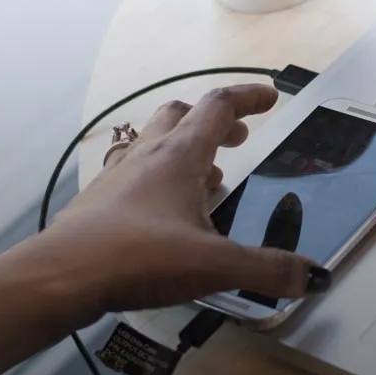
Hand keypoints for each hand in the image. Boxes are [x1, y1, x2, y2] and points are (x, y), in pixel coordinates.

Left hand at [39, 85, 324, 316]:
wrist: (62, 276)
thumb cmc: (139, 258)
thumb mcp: (215, 265)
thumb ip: (267, 270)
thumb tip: (313, 277)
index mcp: (179, 155)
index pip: (219, 107)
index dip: (248, 97)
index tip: (270, 97)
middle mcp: (147, 155)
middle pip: (180, 114)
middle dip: (213, 121)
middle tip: (237, 139)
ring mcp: (117, 176)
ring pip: (153, 142)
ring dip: (184, 149)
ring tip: (207, 180)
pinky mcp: (98, 202)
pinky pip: (133, 173)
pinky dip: (157, 179)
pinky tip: (165, 214)